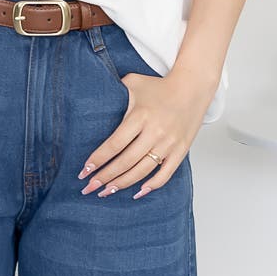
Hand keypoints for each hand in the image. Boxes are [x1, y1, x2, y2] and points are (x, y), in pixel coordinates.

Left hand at [76, 65, 215, 198]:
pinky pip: (165, 174)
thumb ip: (113, 93)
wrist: (192, 88)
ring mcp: (169, 143)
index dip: (98, 159)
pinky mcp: (180, 151)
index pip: (114, 144)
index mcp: (140, 116)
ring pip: (142, 171)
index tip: (84, 170)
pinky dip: (151, 186)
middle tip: (89, 187)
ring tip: (106, 192)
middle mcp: (154, 132)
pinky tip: (137, 192)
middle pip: (125, 161)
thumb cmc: (159, 86)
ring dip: (122, 184)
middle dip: (104, 177)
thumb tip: (92, 104)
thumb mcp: (132, 83)